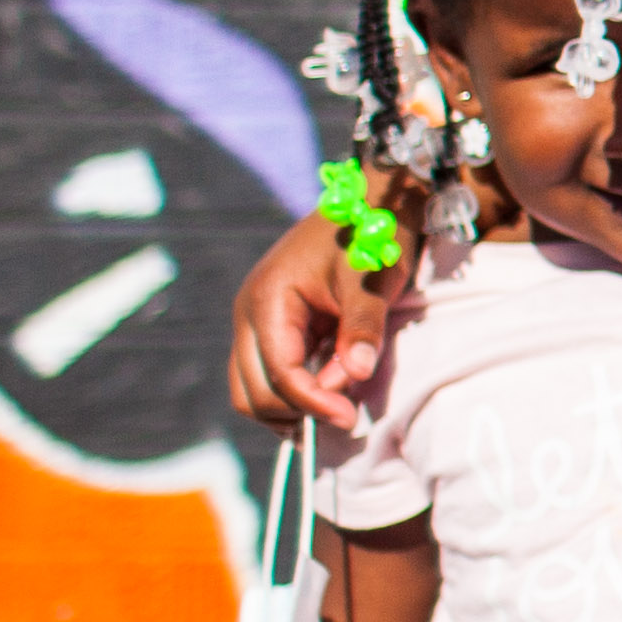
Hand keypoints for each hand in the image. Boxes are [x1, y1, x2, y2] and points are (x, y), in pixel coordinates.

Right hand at [229, 210, 410, 434]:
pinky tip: (328, 394)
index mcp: (268, 300)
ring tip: (337, 408)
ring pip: (252, 390)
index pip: (279, 373)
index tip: (348, 417)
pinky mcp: (270, 328)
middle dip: (295, 413)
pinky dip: (293, 393)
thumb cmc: (368, 236)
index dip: (312, 403)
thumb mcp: (372, 280)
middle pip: (252, 392)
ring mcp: (255, 323)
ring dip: (290, 408)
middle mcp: (249, 315)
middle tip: (345, 417)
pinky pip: (268, 375)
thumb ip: (362, 328)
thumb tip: (355, 375)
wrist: (366, 204)